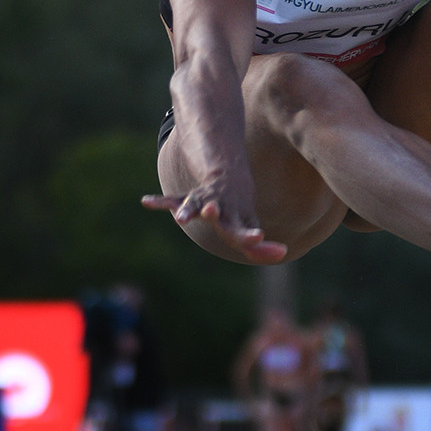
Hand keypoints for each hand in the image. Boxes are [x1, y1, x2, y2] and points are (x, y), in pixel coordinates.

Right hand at [142, 186, 287, 263]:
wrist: (227, 177)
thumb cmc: (239, 211)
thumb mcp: (250, 227)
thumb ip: (261, 248)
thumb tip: (284, 253)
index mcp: (234, 218)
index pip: (241, 231)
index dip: (248, 235)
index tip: (258, 236)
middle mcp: (219, 209)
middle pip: (218, 214)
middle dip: (215, 214)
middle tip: (210, 210)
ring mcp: (202, 202)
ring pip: (194, 204)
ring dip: (188, 209)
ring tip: (180, 217)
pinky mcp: (186, 199)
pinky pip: (171, 200)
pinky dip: (160, 202)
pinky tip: (147, 201)